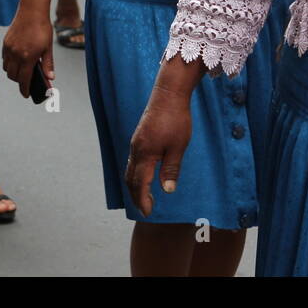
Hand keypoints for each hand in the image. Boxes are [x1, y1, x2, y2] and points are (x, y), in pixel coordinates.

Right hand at [2, 8, 55, 97]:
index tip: (26, 95)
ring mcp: (9, 49)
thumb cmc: (42, 28)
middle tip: (27, 82)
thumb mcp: (48, 47)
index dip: (25, 89)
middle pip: (13, 76)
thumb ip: (48, 64)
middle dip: (19, 82)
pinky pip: (4, 59)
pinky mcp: (5, 43)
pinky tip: (17, 61)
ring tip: (22, 72)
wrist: (31, 11)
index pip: (24, 79)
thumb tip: (50, 78)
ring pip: (7, 69)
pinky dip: (9, 64)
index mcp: (28, 57)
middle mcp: (16, 55)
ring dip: (13, 73)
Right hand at [125, 79, 194, 215]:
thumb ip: (171, 168)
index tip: (148, 212)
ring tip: (142, 197)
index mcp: (145, 154)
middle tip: (145, 209)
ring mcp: (135, 143)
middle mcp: (136, 150)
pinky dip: (134, 174)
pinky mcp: (138, 137)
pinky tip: (143, 176)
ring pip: (129, 170)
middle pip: (130, 179)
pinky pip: (132, 161)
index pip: (140, 184)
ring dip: (134, 186)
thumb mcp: (178, 146)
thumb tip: (167, 190)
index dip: (142, 199)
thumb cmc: (176, 119)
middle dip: (136, 196)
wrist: (168, 94)